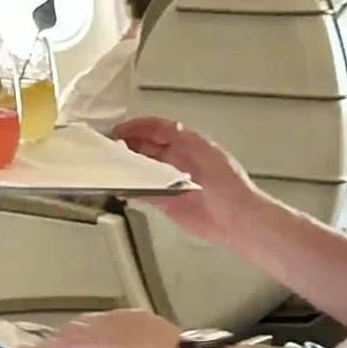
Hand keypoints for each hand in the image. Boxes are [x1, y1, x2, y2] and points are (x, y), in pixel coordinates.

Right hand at [113, 118, 261, 248]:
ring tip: (108, 165)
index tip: (119, 130)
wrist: (239, 221)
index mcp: (189, 145)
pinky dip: (130, 189)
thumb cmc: (230, 186)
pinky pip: (143, 192)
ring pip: (143, 168)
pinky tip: (119, 188)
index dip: (138, 126)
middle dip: (127, 144)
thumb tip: (162, 129)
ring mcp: (170, 181)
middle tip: (107, 148)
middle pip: (147, 146)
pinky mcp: (167, 202)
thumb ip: (187, 142)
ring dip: (126, 165)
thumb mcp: (210, 156)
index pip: (159, 128)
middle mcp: (177, 160)